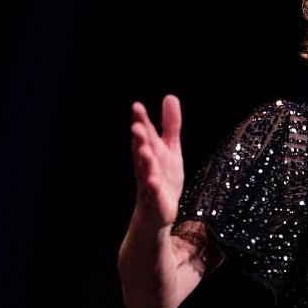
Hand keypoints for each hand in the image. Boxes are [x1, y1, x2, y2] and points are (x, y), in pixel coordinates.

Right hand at [130, 94, 184, 228]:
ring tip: (145, 150)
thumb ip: (170, 124)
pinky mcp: (155, 200)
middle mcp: (146, 165)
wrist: (158, 210)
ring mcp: (149, 183)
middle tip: (137, 126)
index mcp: (149, 151)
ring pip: (145, 171)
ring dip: (144, 161)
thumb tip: (169, 96)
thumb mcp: (170, 148)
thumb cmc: (163, 176)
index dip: (141, 121)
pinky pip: (153, 194)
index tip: (137, 106)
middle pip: (141, 150)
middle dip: (139, 139)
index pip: (144, 134)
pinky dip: (153, 188)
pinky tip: (152, 182)